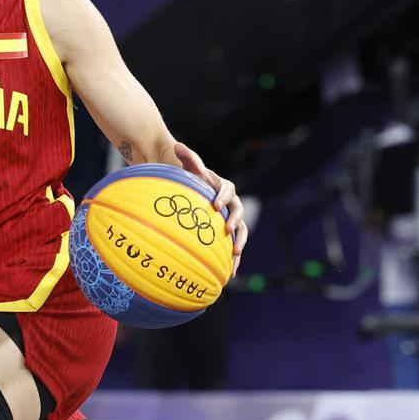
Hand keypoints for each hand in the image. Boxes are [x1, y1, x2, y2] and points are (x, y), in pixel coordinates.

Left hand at [175, 142, 247, 277]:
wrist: (188, 187)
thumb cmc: (187, 175)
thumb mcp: (186, 165)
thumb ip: (186, 156)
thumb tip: (178, 145)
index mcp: (222, 186)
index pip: (227, 190)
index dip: (223, 196)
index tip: (215, 205)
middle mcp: (229, 203)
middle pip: (238, 212)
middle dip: (235, 221)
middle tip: (227, 229)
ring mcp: (228, 218)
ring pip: (240, 231)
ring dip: (239, 241)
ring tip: (236, 254)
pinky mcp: (224, 232)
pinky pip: (232, 245)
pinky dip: (233, 258)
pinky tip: (230, 273)